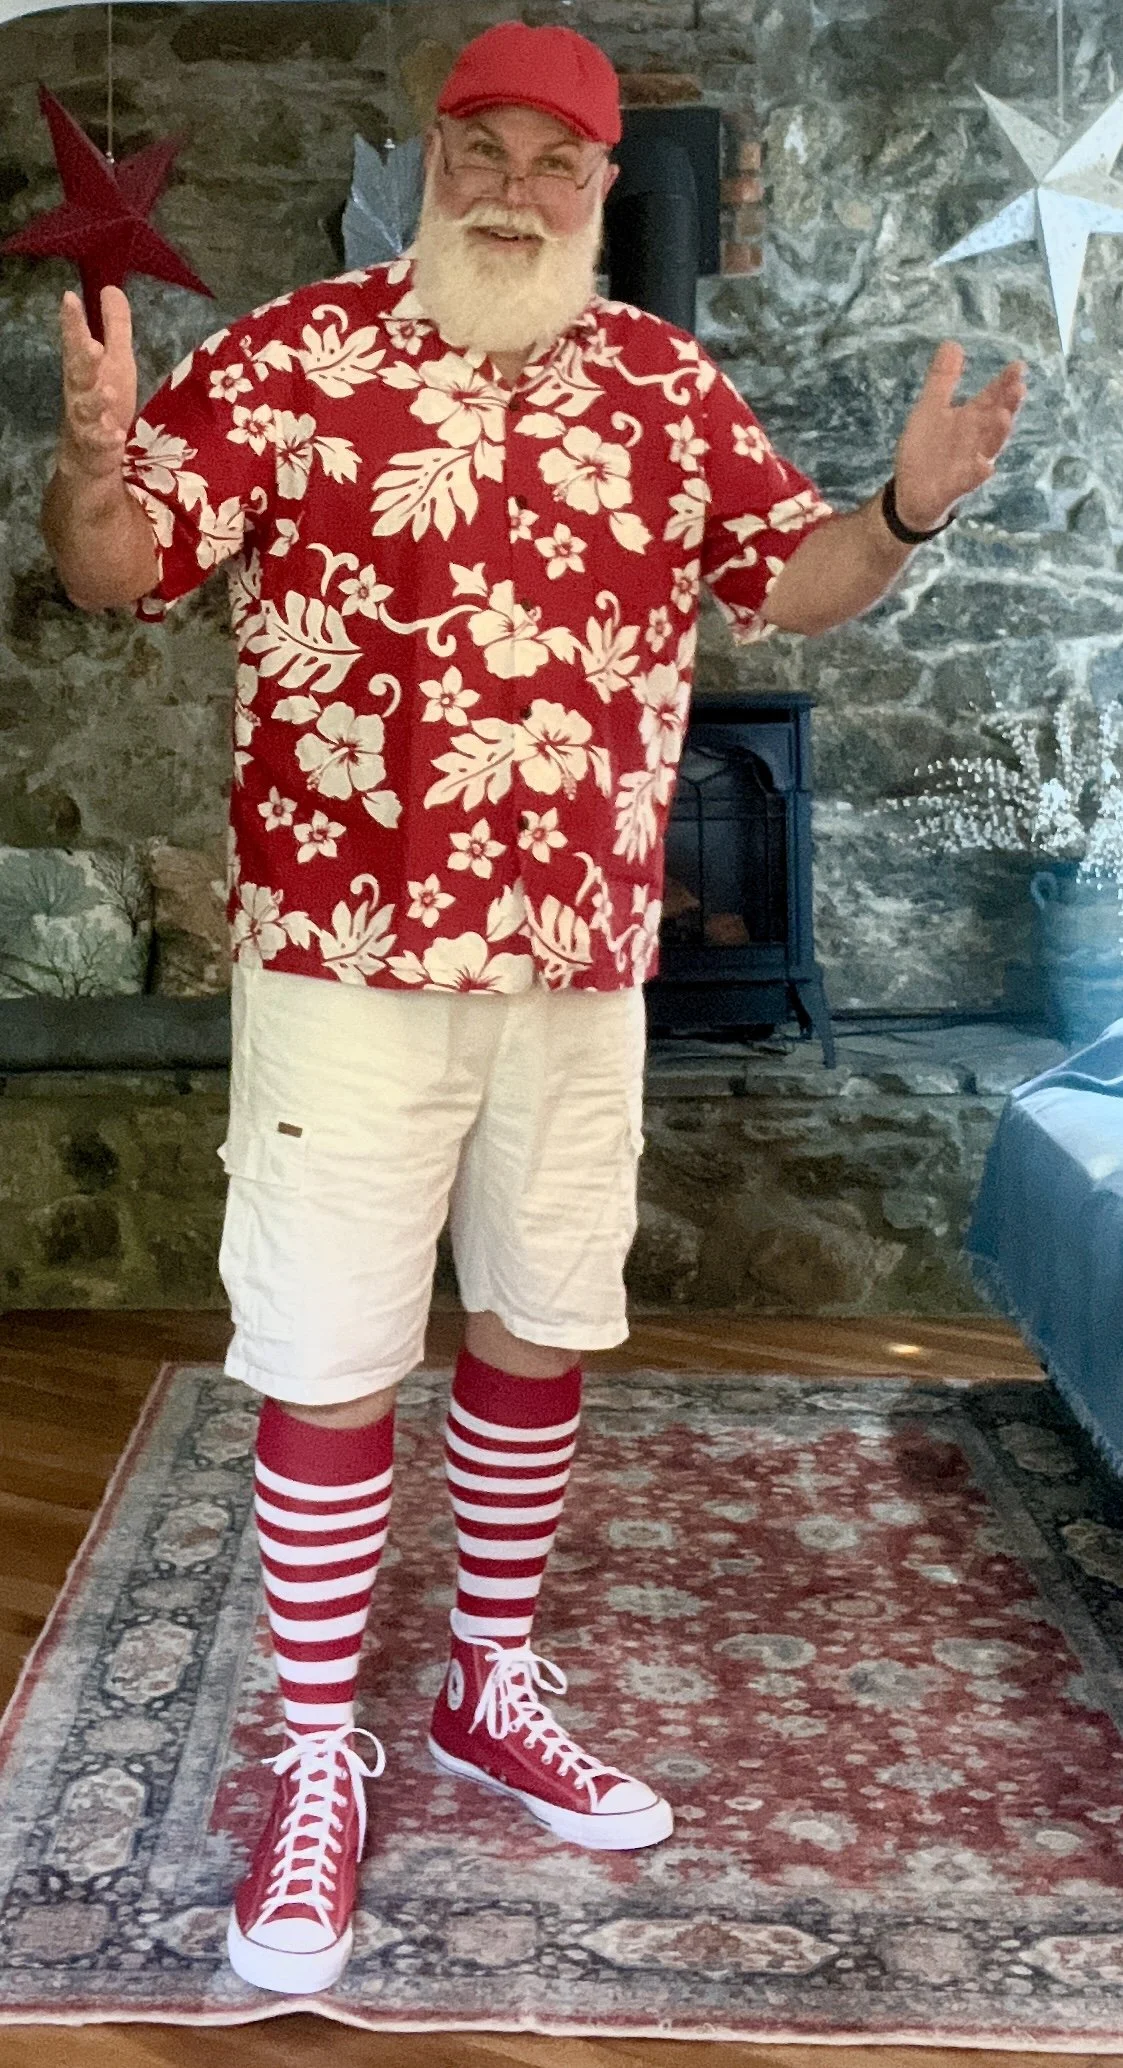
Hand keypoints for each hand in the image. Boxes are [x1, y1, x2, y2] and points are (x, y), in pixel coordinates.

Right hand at [56, 285, 137, 483]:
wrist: (89, 455)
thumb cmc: (103, 401)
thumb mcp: (116, 361)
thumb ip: (114, 327)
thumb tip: (111, 287)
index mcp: (83, 367)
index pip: (75, 340)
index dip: (72, 321)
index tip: (70, 298)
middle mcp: (80, 390)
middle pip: (77, 371)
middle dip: (83, 358)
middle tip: (92, 345)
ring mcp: (85, 419)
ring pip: (86, 407)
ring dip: (96, 399)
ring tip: (107, 392)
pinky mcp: (94, 445)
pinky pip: (98, 442)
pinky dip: (106, 438)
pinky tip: (116, 435)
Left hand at [893, 340, 1026, 532]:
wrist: (910, 492)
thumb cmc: (926, 449)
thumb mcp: (930, 409)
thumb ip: (943, 380)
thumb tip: (953, 343)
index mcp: (971, 419)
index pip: (992, 397)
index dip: (1005, 383)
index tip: (1019, 366)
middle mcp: (976, 439)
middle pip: (995, 420)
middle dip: (1007, 405)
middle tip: (1019, 387)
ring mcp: (969, 463)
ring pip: (988, 448)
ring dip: (997, 434)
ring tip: (1005, 417)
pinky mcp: (956, 486)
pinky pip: (969, 480)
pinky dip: (977, 473)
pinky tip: (986, 466)